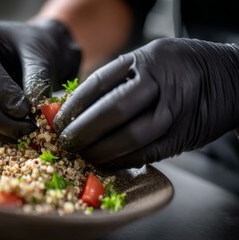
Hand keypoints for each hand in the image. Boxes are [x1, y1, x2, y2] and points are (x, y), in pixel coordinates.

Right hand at [0, 20, 80, 139]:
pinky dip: (2, 135)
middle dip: (0, 119)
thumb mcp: (40, 54)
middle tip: (29, 128)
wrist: (34, 54)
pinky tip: (23, 135)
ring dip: (3, 131)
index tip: (25, 110)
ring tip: (31, 131)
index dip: (2, 93)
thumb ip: (35, 79)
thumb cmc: (36, 47)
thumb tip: (28, 112)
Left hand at [54, 38, 238, 167]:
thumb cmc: (182, 67)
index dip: (74, 105)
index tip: (58, 120)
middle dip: (84, 130)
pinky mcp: (184, 135)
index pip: (100, 83)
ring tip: (82, 154)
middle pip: (114, 110)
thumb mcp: (152, 58)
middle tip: (65, 142)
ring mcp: (175, 110)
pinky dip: (123, 159)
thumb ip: (121, 79)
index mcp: (147, 60)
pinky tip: (106, 161)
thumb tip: (80, 107)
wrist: (232, 77)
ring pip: (132, 136)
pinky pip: (148, 152)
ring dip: (102, 150)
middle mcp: (162, 83)